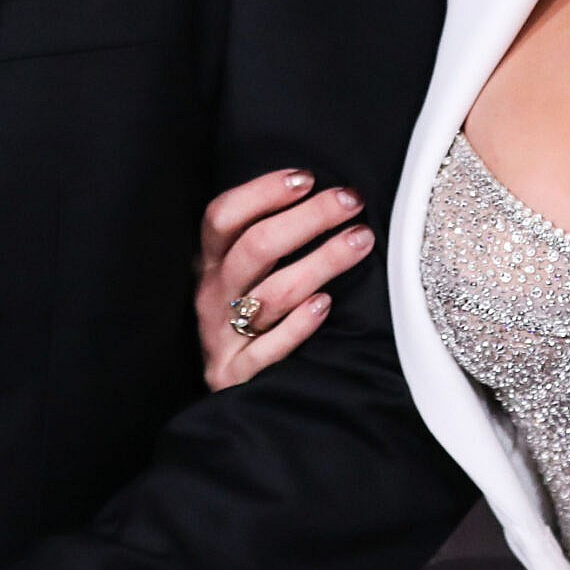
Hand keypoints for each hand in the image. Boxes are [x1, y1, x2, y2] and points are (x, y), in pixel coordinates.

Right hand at [196, 168, 374, 388]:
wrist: (225, 392)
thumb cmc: (246, 317)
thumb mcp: (242, 276)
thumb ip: (266, 239)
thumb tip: (323, 195)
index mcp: (209, 263)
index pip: (223, 216)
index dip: (261, 193)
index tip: (307, 178)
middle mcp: (212, 295)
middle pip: (256, 247)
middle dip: (309, 218)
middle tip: (350, 201)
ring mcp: (222, 336)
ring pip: (273, 293)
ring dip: (322, 262)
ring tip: (360, 241)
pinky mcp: (237, 373)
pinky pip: (269, 348)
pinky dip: (299, 324)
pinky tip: (326, 304)